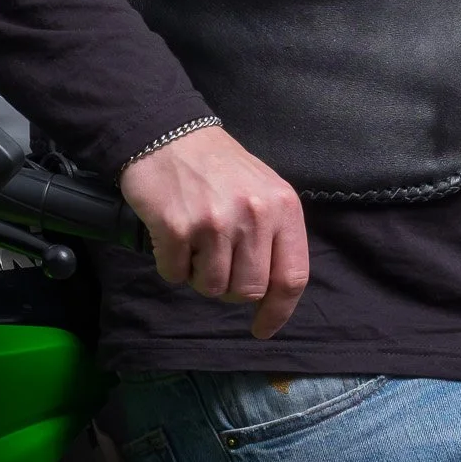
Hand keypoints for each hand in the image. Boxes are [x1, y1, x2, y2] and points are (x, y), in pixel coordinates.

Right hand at [119, 125, 309, 339]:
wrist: (169, 133)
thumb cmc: (218, 166)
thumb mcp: (263, 189)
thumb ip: (274, 233)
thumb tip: (274, 291)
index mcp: (282, 206)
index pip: (292, 276)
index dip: (278, 311)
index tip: (262, 328)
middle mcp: (254, 214)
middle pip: (249, 290)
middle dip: (230, 286)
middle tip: (215, 259)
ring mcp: (215, 221)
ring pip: (211, 288)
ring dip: (198, 274)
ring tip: (194, 240)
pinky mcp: (176, 226)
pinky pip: (175, 274)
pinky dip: (170, 263)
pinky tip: (172, 233)